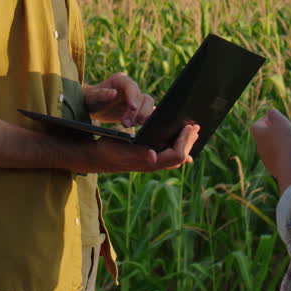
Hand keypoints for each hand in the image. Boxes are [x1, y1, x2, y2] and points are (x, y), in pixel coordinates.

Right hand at [77, 124, 199, 172]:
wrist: (94, 156)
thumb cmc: (105, 150)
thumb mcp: (118, 148)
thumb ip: (136, 153)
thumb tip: (153, 157)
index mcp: (148, 162)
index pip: (176, 155)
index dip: (185, 142)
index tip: (188, 127)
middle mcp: (152, 164)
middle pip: (180, 156)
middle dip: (189, 141)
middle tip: (196, 127)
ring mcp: (150, 161)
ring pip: (175, 155)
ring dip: (184, 142)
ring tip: (191, 130)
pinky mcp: (147, 156)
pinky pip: (167, 152)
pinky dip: (176, 143)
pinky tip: (177, 136)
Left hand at [85, 72, 154, 126]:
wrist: (93, 107)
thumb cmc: (91, 99)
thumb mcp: (92, 97)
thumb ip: (101, 94)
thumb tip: (113, 93)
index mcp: (120, 80)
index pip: (131, 86)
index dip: (133, 97)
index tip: (133, 108)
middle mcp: (131, 88)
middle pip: (142, 97)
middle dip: (137, 112)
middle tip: (125, 123)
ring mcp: (136, 99)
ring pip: (148, 105)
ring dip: (142, 116)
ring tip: (128, 125)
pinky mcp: (138, 109)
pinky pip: (148, 112)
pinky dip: (146, 118)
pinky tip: (141, 124)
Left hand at [250, 109, 290, 192]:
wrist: (289, 168)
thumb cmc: (284, 142)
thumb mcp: (280, 121)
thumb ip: (274, 114)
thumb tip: (271, 113)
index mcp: (258, 135)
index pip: (258, 124)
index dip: (269, 120)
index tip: (281, 119)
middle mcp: (260, 148)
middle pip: (271, 135)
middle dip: (284, 129)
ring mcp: (268, 160)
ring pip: (278, 146)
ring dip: (289, 141)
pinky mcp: (277, 169)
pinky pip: (284, 157)